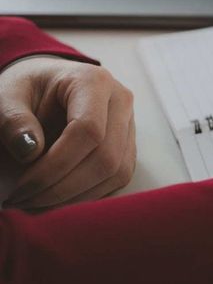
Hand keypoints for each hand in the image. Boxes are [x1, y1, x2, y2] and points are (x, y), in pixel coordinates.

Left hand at [0, 59, 135, 208]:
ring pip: (116, 172)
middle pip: (106, 157)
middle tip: (26, 200)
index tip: (23, 186)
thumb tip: (30, 152)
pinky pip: (117, 177)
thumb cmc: (26, 90)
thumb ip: (13, 120)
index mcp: (93, 81)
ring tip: (39, 201)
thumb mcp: (7, 97)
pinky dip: (88, 195)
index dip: (56, 165)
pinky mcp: (128, 144)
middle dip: (64, 187)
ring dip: (76, 197)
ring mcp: (129, 123)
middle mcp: (120, 101)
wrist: (46, 85)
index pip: (88, 130)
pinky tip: (58, 197)